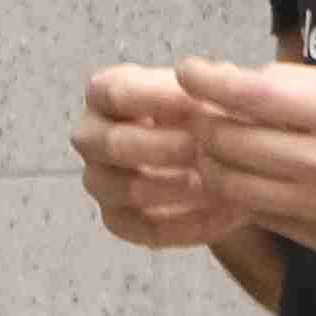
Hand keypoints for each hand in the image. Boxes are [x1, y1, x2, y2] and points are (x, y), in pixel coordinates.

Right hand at [70, 61, 256, 253]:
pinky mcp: (118, 220)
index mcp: (104, 93)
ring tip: (219, 185)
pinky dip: (188, 224)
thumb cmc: (206, 110)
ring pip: (125, 190)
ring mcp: (100, 181)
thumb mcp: (210, 87)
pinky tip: (224, 215)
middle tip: (203, 149)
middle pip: (112, 144)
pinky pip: (145, 229)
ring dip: (175, 188)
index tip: (197, 102)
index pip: (114, 93)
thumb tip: (209, 87)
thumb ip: (208, 86)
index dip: (154, 98)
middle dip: (163, 147)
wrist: (217, 153)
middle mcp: (91, 137)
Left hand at [164, 55, 315, 271]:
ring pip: (236, 187)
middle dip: (204, 125)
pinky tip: (247, 181)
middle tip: (199, 114)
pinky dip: (244, 197)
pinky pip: (264, 218)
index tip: (188, 71)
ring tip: (216, 150)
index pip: (249, 93)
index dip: (207, 81)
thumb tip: (242, 82)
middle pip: (231, 143)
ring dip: (215, 165)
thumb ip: (305, 88)